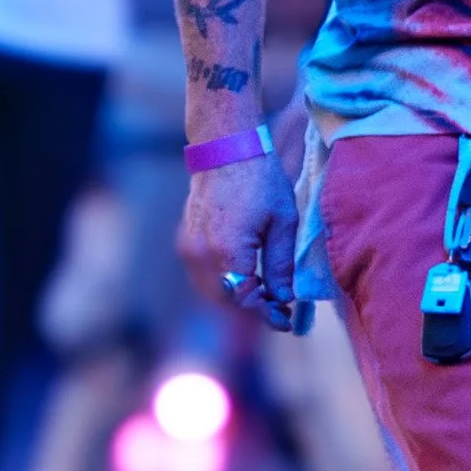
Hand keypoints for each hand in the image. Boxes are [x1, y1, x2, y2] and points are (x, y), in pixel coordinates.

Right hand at [179, 152, 297, 329]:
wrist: (226, 150)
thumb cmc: (260, 180)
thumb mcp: (283, 222)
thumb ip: (280, 265)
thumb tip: (282, 298)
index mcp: (227, 250)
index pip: (245, 299)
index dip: (266, 314)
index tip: (285, 321)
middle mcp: (201, 254)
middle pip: (226, 301)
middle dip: (252, 310)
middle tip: (278, 310)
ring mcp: (188, 248)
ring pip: (212, 292)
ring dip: (236, 299)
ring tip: (264, 295)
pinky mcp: (185, 241)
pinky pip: (203, 276)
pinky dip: (223, 284)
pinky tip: (246, 278)